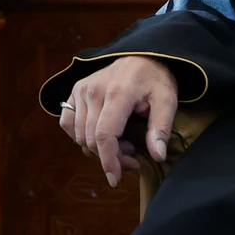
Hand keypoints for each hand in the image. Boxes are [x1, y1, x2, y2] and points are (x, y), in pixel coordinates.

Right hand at [58, 55, 177, 187]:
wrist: (142, 55)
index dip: (109, 161)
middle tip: (133, 157)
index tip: (115, 179)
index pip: (104, 135)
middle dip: (111, 157)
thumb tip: (158, 156)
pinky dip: (79, 136)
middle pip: (92, 139)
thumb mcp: (167, 101)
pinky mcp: (75, 90)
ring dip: (97, 148)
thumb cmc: (156, 79)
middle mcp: (93, 90)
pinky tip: (99, 135)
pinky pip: (67, 122)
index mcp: (118, 93)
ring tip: (122, 143)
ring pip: (79, 135)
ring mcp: (81, 89)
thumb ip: (161, 128)